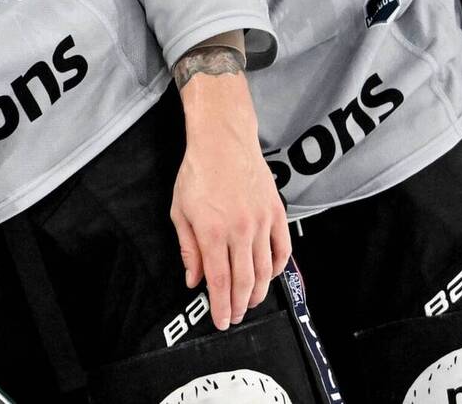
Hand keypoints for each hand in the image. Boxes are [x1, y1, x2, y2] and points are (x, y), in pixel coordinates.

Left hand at [170, 61, 289, 330]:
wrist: (223, 141)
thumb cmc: (198, 173)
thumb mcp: (180, 211)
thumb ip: (188, 249)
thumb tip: (193, 280)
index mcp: (212, 232)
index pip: (219, 281)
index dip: (221, 306)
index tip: (221, 321)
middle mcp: (239, 230)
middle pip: (244, 281)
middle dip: (239, 305)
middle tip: (235, 316)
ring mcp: (261, 222)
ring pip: (264, 270)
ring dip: (258, 292)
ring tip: (250, 302)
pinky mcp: (276, 213)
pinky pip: (282, 249)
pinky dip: (277, 267)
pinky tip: (269, 275)